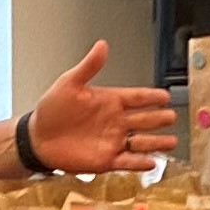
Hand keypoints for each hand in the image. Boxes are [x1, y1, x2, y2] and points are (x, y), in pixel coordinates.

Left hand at [26, 41, 178, 174]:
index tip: (165, 96)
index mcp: (109, 101)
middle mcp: (115, 121)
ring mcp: (112, 141)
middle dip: (158, 119)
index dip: (151, 97)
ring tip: (171, 141)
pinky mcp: (105, 160)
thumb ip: (89, 67)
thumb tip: (102, 46)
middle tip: (171, 117)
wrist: (37, 138)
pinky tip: (151, 162)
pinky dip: (139, 163)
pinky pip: (127, 162)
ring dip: (156, 142)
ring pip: (140, 142)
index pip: (136, 97)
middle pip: (144, 120)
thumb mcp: (69, 83)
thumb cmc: (51, 110)